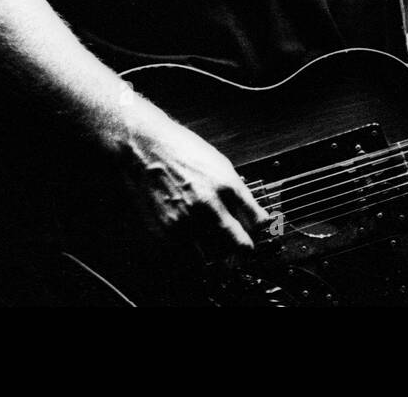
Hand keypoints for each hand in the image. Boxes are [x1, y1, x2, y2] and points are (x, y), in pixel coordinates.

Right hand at [113, 119, 271, 256]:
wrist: (144, 148)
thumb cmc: (182, 151)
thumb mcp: (220, 164)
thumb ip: (237, 192)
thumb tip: (252, 216)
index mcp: (227, 185)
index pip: (259, 222)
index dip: (262, 232)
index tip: (259, 235)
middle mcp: (209, 206)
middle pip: (241, 246)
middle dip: (244, 250)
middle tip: (241, 249)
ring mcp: (186, 222)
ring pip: (215, 256)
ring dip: (218, 253)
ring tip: (214, 244)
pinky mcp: (165, 233)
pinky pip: (189, 259)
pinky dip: (194, 258)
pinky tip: (193, 245)